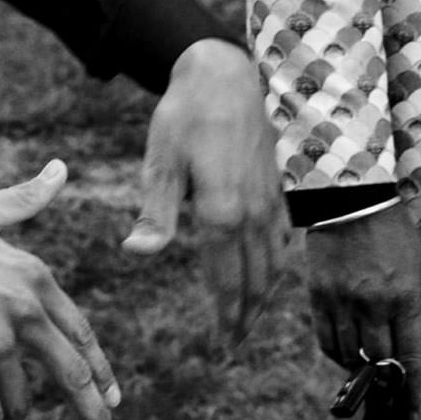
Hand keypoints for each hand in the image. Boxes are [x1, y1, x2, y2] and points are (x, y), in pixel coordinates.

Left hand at [121, 40, 288, 344]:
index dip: (224, 315)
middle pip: (254, 279)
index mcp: (221, 210)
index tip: (221, 345)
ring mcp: (270, 199)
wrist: (224, 74)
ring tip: (250, 320)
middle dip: (245, 316)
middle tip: (234, 345)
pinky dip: (277, 266)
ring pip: (273, 262)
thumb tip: (137, 253)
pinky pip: (283, 238)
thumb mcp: (160, 161)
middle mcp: (252, 211)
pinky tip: (270, 275)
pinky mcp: (278, 186)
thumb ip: (156, 212)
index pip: (225, 278)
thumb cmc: (185, 115)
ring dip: (263, 296)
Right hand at [307, 202, 420, 419]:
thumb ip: (415, 310)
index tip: (415, 416)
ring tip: (367, 370)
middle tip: (389, 397)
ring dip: (359, 369)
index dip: (414, 393)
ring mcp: (343, 302)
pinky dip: (336, 354)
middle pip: (378, 364)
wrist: (353, 201)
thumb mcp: (420, 271)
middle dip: (386, 386)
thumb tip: (407, 351)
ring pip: (349, 357)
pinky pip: (326, 341)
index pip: (412, 359)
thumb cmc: (395, 236)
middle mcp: (374, 305)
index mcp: (406, 299)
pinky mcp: (319, 296)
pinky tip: (345, 351)